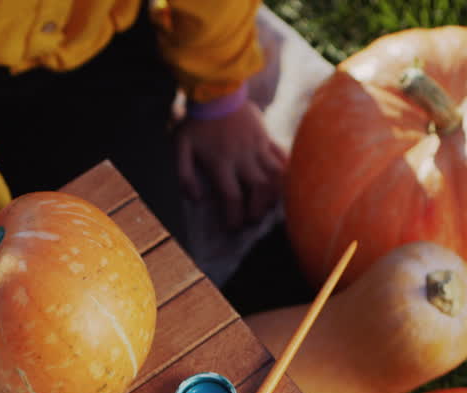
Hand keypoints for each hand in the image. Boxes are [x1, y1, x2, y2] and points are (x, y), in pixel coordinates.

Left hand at [176, 101, 286, 230]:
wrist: (215, 92)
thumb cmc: (196, 123)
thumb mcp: (180, 147)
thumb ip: (184, 175)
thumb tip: (197, 199)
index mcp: (221, 162)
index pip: (232, 196)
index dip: (234, 216)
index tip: (233, 227)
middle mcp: (242, 157)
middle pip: (259, 189)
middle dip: (258, 210)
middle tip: (252, 220)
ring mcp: (257, 146)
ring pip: (274, 176)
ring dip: (273, 196)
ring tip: (268, 207)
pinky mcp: (266, 137)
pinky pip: (281, 157)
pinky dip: (286, 172)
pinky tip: (285, 184)